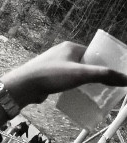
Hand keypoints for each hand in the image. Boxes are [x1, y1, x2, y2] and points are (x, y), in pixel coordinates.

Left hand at [1, 41, 126, 108]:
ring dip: (86, 81)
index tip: (115, 75)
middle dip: (96, 74)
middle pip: (86, 63)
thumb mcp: (81, 74)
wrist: (25, 85)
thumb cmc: (51, 75)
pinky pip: (68, 80)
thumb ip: (103, 75)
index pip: (94, 53)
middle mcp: (63, 53)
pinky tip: (80, 95)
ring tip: (96, 92)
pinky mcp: (50, 76)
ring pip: (77, 72)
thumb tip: (125, 78)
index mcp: (70, 47)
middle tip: (107, 87)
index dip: (105, 63)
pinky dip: (76, 86)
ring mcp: (55, 64)